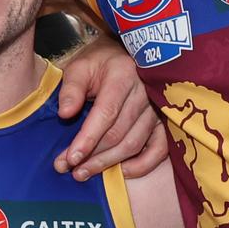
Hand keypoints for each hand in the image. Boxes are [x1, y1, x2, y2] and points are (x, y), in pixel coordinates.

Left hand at [56, 37, 167, 179]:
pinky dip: (142, 165)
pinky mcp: (164, 121)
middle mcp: (144, 92)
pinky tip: (121, 171)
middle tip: (71, 169)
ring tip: (86, 172)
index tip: (71, 158)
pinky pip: (159, 149)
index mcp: (123, 75)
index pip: (106, 113)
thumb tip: (65, 114)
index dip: (88, 138)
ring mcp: (157, 108)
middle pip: (119, 133)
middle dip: (93, 156)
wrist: (126, 55)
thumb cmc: (100, 62)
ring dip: (109, 163)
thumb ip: (71, 89)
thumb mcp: (81, 66)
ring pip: (134, 144)